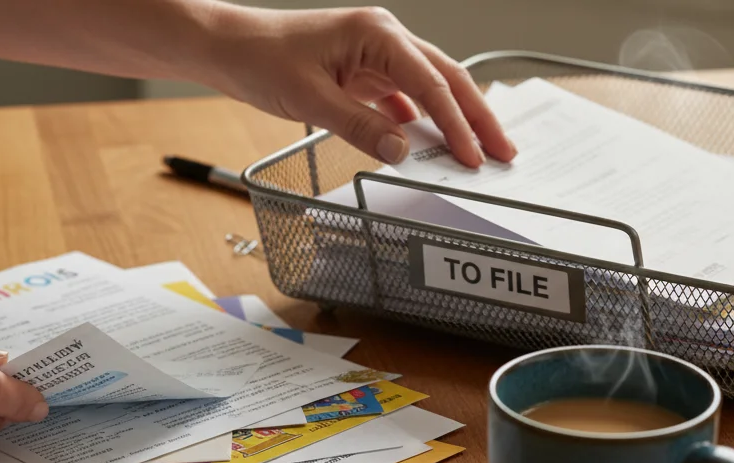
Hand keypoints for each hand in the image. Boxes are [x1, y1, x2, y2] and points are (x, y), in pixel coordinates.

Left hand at [203, 5, 516, 167]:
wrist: (230, 47)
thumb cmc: (262, 61)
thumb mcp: (310, 100)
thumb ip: (359, 126)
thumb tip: (402, 150)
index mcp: (377, 34)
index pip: (431, 84)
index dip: (456, 124)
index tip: (473, 157)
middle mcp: (383, 37)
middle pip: (445, 79)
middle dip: (476, 118)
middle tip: (503, 152)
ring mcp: (375, 52)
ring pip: (429, 87)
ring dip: (453, 119)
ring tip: (476, 150)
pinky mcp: (363, 70)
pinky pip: (404, 95)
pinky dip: (420, 119)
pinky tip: (427, 142)